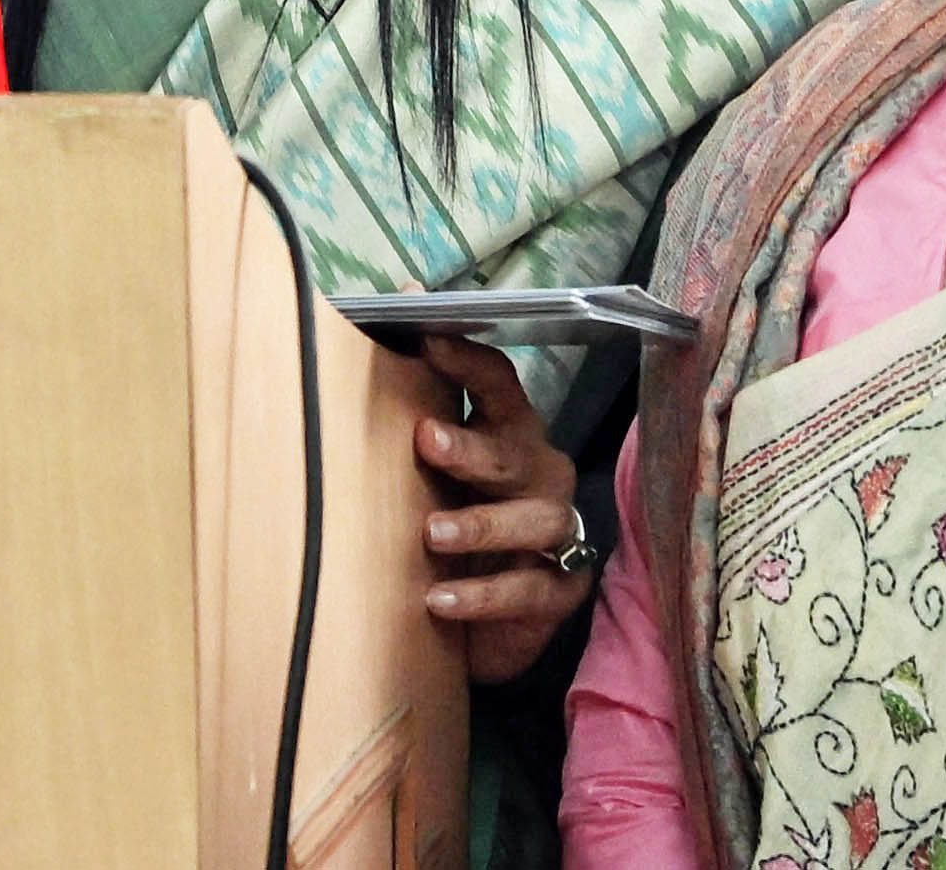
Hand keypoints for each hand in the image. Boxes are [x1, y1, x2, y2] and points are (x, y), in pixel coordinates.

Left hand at [404, 333, 591, 688]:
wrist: (483, 620)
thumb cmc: (455, 524)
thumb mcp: (434, 474)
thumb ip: (417, 416)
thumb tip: (385, 325)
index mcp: (510, 434)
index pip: (501, 386)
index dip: (469, 363)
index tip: (429, 342)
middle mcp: (541, 475)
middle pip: (513, 453)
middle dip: (470, 448)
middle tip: (425, 439)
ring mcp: (558, 533)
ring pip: (534, 520)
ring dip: (481, 524)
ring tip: (430, 534)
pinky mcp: (560, 589)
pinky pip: (528, 588)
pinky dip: (484, 594)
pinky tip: (440, 599)